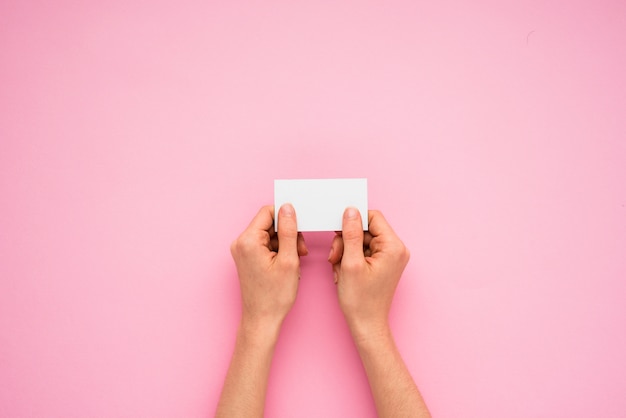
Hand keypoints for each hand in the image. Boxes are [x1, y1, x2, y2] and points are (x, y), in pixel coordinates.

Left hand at [230, 204, 307, 329]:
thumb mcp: (289, 260)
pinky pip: (265, 245)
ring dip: (286, 243)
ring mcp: (242, 251)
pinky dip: (279, 250)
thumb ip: (289, 231)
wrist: (262, 319)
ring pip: (269, 235)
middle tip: (301, 249)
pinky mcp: (247, 258)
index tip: (299, 228)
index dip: (286, 217)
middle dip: (288, 233)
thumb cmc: (274, 295)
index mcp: (248, 241)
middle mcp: (241, 243)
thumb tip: (288, 208)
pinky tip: (288, 263)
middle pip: (269, 224)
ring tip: (296, 259)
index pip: (268, 212)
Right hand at [328, 208, 409, 340]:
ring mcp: (390, 258)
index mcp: (393, 247)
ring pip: (362, 240)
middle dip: (347, 241)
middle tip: (335, 256)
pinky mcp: (383, 264)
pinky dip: (351, 259)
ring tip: (339, 268)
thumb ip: (350, 234)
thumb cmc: (360, 300)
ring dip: (346, 251)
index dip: (353, 221)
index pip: (373, 218)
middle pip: (366, 230)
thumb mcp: (350, 263)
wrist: (366, 325)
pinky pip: (364, 251)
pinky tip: (344, 272)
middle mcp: (396, 250)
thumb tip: (351, 211)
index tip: (339, 230)